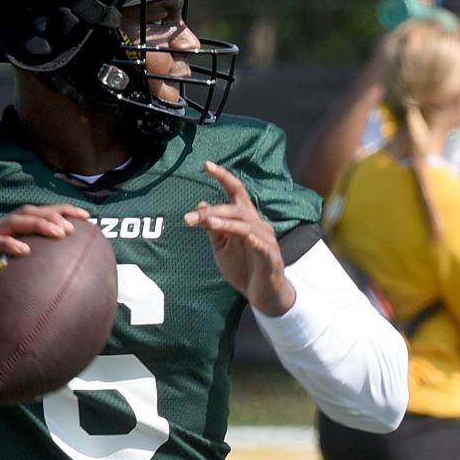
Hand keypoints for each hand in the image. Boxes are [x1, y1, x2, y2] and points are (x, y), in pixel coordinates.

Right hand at [0, 204, 89, 306]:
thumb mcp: (8, 272)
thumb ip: (30, 270)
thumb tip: (64, 284)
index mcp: (10, 231)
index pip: (39, 213)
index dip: (62, 211)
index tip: (87, 217)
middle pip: (29, 212)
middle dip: (54, 215)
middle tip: (75, 226)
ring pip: (14, 222)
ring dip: (38, 224)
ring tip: (59, 232)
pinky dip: (9, 244)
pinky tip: (26, 251)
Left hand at [183, 160, 295, 315]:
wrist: (264, 295)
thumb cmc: (245, 268)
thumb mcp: (222, 246)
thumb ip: (213, 227)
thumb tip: (200, 204)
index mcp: (245, 219)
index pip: (235, 191)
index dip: (223, 177)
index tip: (206, 164)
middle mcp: (257, 224)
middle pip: (236, 208)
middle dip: (212, 211)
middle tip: (188, 218)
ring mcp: (266, 240)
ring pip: (244, 225)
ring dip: (225, 223)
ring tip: (207, 222)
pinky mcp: (271, 256)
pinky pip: (261, 245)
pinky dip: (252, 240)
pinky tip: (245, 239)